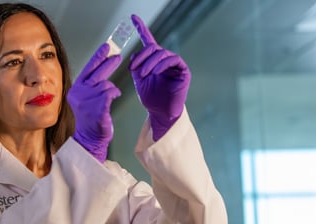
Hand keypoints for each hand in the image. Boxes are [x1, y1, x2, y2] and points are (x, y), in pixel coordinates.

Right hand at [67, 43, 121, 162]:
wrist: (89, 138)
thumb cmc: (90, 119)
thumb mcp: (85, 99)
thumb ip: (90, 85)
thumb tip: (102, 67)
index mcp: (76, 89)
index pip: (87, 69)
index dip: (98, 57)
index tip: (105, 46)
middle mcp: (80, 93)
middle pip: (97, 73)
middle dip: (109, 63)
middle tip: (118, 57)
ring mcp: (88, 100)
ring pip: (106, 84)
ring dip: (111, 89)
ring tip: (111, 96)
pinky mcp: (98, 107)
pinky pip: (111, 93)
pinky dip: (115, 93)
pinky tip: (115, 97)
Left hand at [128, 14, 190, 140]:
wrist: (161, 113)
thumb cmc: (151, 99)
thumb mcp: (139, 81)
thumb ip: (136, 67)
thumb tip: (133, 55)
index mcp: (154, 60)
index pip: (148, 41)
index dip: (141, 28)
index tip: (133, 17)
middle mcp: (165, 60)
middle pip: (153, 48)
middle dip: (141, 56)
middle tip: (132, 68)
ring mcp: (175, 64)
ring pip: (162, 54)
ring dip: (150, 62)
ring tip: (143, 74)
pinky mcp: (183, 70)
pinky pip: (173, 60)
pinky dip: (162, 64)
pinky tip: (156, 72)